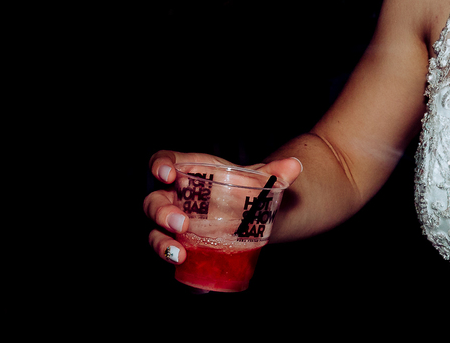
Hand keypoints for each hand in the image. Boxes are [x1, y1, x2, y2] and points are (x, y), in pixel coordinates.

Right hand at [144, 150, 302, 266]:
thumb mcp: (260, 180)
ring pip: (155, 233)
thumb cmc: (245, 189)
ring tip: (180, 255)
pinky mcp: (182, 249)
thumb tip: (294, 166)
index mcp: (189, 173)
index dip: (159, 165)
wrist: (249, 214)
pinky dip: (182, 275)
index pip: (164, 162)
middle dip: (162, 213)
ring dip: (162, 245)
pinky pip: (174, 261)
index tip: (166, 173)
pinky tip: (197, 286)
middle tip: (182, 224)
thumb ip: (276, 172)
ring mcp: (175, 226)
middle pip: (154, 202)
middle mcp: (175, 199)